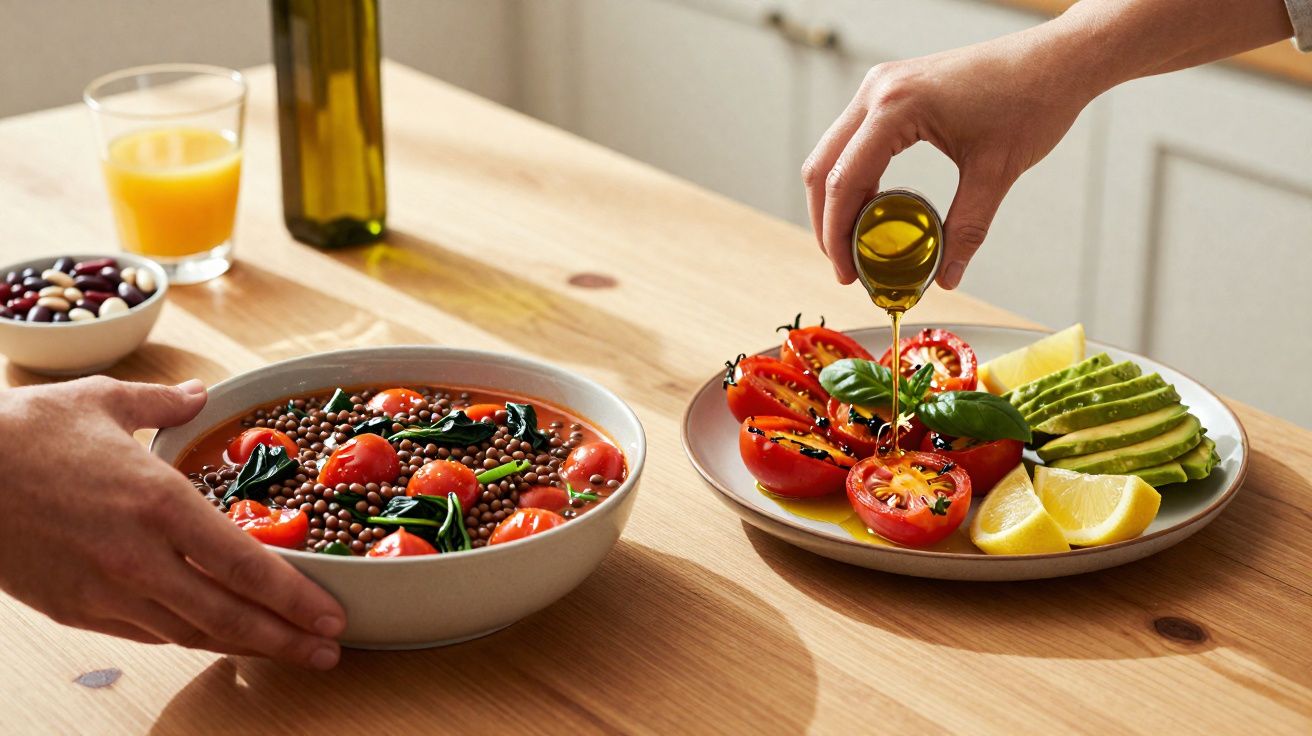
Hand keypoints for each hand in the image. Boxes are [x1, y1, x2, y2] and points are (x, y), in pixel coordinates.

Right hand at [0, 376, 346, 668]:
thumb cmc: (24, 433)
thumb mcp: (104, 402)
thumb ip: (164, 406)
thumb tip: (199, 396)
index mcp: (160, 504)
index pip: (245, 567)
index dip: (296, 598)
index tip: (331, 616)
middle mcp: (139, 557)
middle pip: (228, 616)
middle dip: (286, 640)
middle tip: (328, 654)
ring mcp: (105, 591)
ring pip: (191, 633)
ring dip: (243, 647)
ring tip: (285, 651)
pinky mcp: (74, 609)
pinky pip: (147, 634)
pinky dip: (189, 638)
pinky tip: (215, 636)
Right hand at [801, 32, 1091, 288]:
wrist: (1057, 58)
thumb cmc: (1032, 100)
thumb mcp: (996, 172)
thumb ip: (966, 229)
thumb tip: (946, 277)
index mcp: (896, 106)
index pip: (844, 180)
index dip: (837, 235)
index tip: (849, 274)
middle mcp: (878, 90)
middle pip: (823, 168)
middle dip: (827, 222)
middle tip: (846, 266)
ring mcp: (881, 85)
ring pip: (832, 153)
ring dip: (836, 200)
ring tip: (855, 244)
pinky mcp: (891, 89)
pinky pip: (853, 140)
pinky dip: (853, 177)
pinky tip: (872, 208)